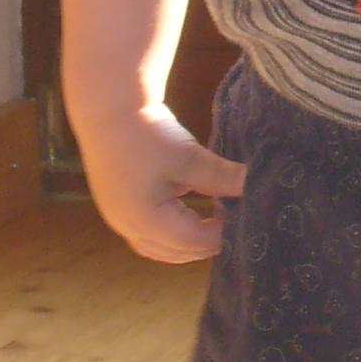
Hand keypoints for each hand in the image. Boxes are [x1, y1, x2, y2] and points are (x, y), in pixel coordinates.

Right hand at [77, 103, 244, 264]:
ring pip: (160, 249)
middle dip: (207, 242)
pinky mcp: (116, 208)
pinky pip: (147, 236)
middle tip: (233, 220)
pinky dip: (170, 233)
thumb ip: (221, 177)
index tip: (244, 215)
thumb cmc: (145, 133)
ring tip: (213, 220)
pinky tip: (188, 214)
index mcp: (147, 221)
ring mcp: (119, 220)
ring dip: (188, 241)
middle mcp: (129, 228)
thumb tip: (254, 186)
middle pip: (177, 252)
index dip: (223, 233)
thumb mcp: (188, 156)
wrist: (105, 108)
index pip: (196, 242)